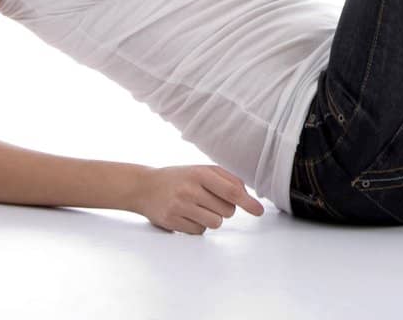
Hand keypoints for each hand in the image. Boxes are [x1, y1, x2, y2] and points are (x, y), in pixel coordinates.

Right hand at [133, 165, 265, 233]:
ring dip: (212, 218)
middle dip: (224, 208)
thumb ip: (226, 179)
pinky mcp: (172, 222)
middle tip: (209, 200)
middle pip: (227, 211)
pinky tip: (187, 215)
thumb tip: (247, 195)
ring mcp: (180, 207)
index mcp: (200, 173)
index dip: (248, 202)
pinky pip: (199, 231)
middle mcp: (190, 190)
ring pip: (215, 223)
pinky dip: (198, 225)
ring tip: (198, 208)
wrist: (144, 187)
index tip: (259, 211)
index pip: (231, 191)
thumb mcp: (201, 170)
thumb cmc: (179, 178)